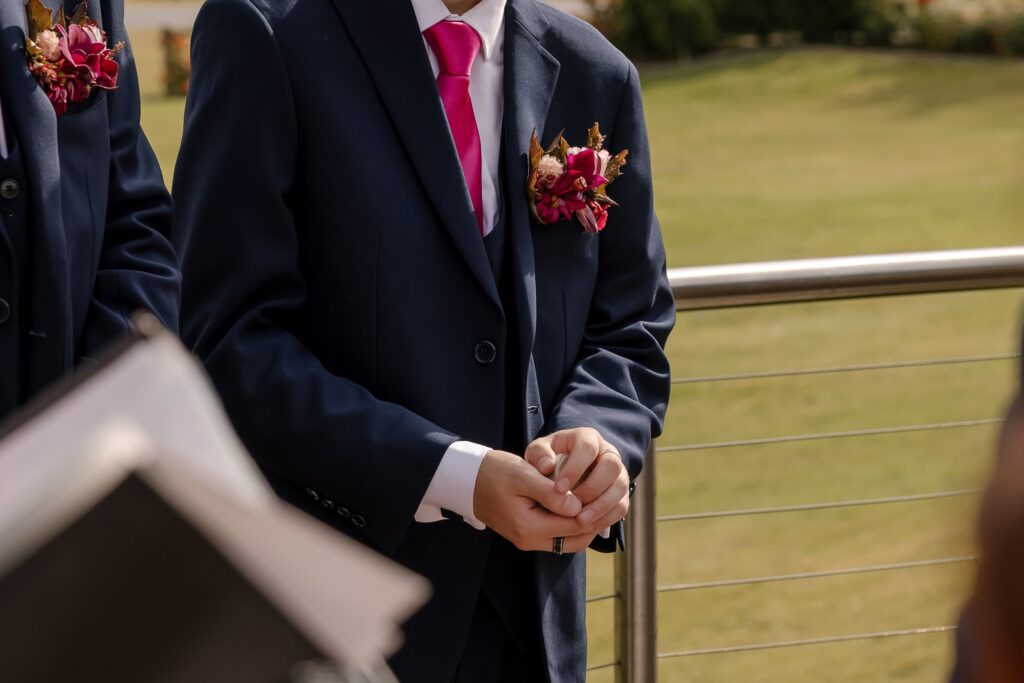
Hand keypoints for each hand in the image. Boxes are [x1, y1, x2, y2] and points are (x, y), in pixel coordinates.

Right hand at [474, 449, 597, 552]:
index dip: (593, 511)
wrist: (468, 480)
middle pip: (575, 540)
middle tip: (609, 502)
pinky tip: (580, 508)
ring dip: (584, 526)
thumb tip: (577, 505)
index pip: (573, 525)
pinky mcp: (526, 536)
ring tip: (598, 504)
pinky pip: (558, 538)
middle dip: (594, 523)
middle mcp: (528, 540)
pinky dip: (571, 526)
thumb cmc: (495, 472)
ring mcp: (527, 540)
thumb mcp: (523, 476)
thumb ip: (550, 492)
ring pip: (568, 542)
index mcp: (527, 526)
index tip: (606, 493)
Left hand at [525, 428, 629, 534]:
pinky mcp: (621, 493)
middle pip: (612, 465)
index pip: (588, 448)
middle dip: (593, 487)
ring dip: (602, 505)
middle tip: (573, 505)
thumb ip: (538, 455)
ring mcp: (618, 472)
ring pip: (620, 487)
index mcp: (587, 437)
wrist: (561, 471)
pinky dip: (607, 517)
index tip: (559, 488)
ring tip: (581, 520)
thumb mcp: (538, 453)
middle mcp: (608, 452)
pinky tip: (589, 526)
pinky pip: (622, 505)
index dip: (576, 468)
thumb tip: (547, 466)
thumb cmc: (548, 460)